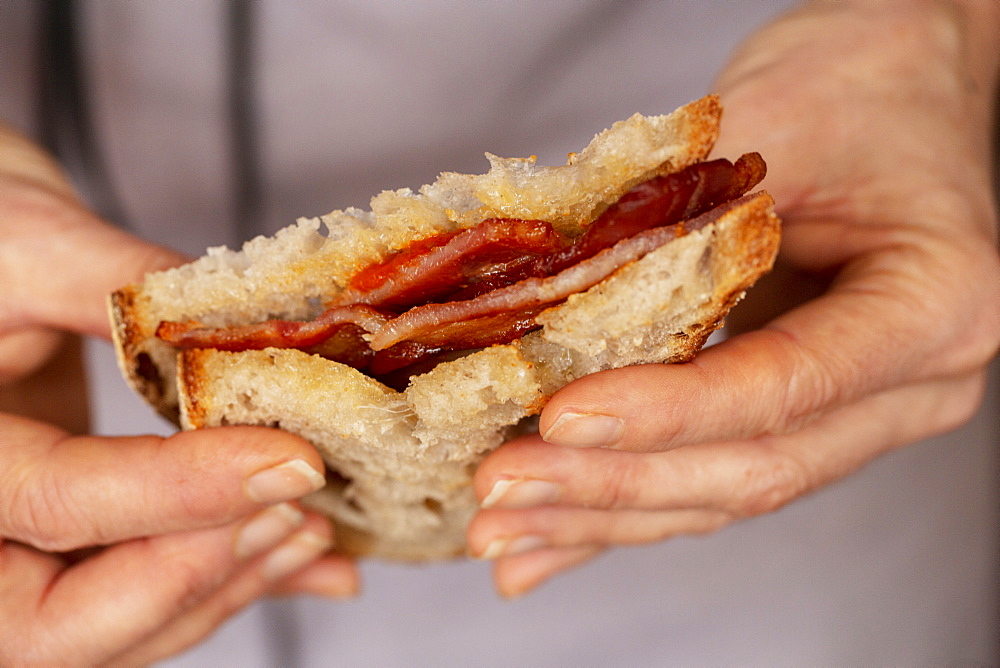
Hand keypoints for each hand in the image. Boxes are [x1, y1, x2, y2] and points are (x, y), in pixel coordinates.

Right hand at [0, 128, 357, 664]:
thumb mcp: (28, 242)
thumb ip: (125, 287)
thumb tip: (249, 331)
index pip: (57, 503)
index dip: (182, 491)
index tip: (290, 460)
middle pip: (68, 619)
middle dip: (201, 571)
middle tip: (298, 506)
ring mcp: (14, 553)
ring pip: (117, 626)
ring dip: (229, 583)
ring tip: (317, 526)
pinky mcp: (70, 546)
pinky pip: (144, 598)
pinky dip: (230, 584)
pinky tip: (312, 564)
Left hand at [468, 1, 999, 596]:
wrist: (898, 84)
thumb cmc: (857, 82)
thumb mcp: (775, 116)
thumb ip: (678, 213)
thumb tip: (541, 299)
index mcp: (934, 304)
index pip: (787, 384)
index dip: (667, 411)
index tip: (562, 418)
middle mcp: (909, 385)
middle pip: (751, 467)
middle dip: (612, 484)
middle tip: (500, 491)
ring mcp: (856, 414)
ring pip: (721, 492)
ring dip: (601, 515)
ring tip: (500, 531)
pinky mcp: (795, 416)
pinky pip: (705, 478)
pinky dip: (620, 511)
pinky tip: (544, 547)